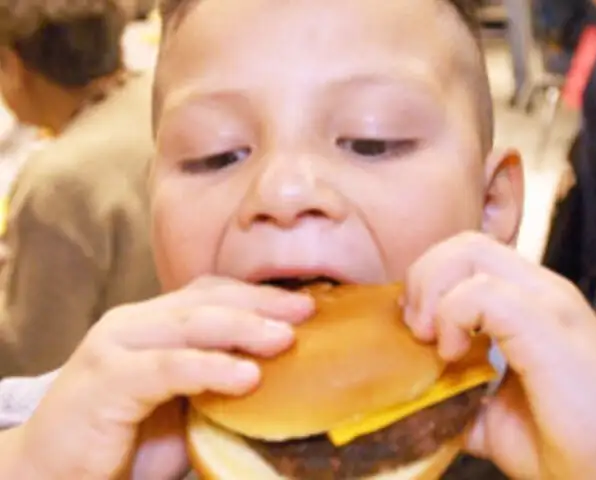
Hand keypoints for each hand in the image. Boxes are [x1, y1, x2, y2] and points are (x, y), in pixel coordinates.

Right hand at [14, 277, 313, 478]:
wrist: (52, 472)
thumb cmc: (125, 440)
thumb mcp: (183, 404)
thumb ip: (217, 383)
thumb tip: (278, 376)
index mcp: (153, 323)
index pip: (212, 293)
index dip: (259, 295)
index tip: (306, 304)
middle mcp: (133, 323)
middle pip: (207, 301)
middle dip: (261, 304)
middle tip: (307, 311)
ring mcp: (116, 345)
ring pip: (190, 324)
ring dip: (243, 329)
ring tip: (285, 339)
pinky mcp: (105, 378)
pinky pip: (167, 367)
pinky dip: (209, 368)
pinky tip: (245, 376)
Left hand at [404, 232, 595, 478]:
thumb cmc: (561, 443)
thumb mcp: (489, 409)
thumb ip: (454, 387)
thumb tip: (414, 388)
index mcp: (528, 301)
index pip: (467, 255)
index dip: (428, 282)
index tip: (415, 329)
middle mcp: (540, 290)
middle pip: (463, 243)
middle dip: (423, 279)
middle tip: (417, 331)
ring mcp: (548, 302)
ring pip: (469, 252)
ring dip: (433, 294)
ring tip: (434, 342)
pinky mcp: (548, 324)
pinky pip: (482, 292)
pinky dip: (452, 317)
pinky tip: (454, 354)